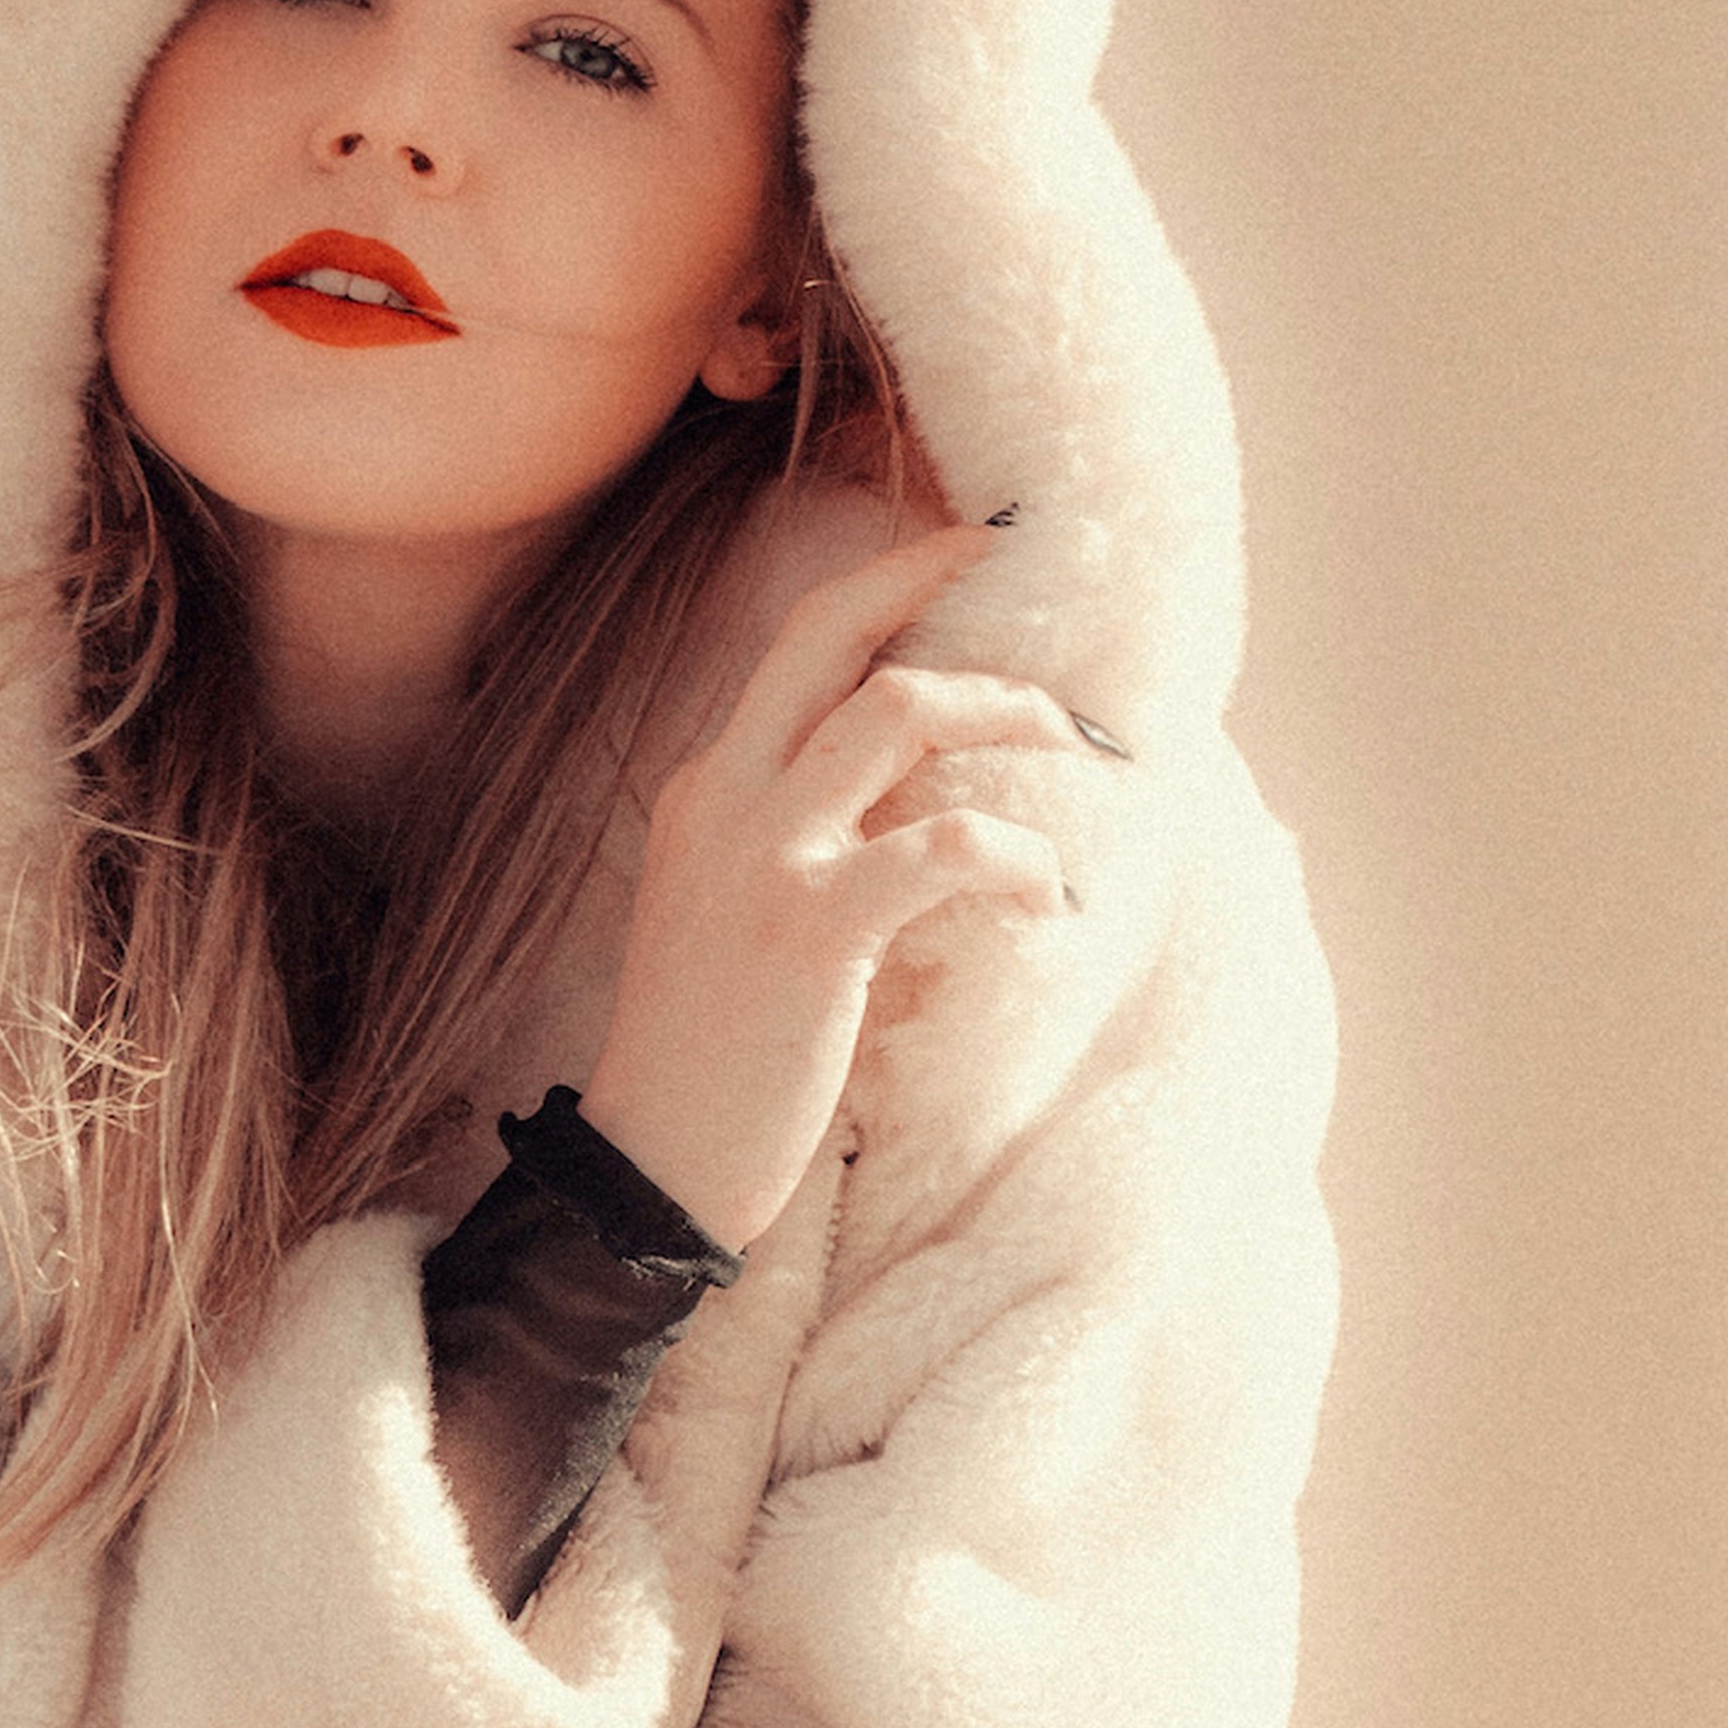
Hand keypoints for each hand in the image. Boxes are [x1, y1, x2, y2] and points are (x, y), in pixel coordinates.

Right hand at [575, 522, 1088, 1254]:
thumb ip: (815, 857)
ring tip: (1081, 744)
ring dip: (1008, 708)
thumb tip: (934, 826)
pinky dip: (1017, 857)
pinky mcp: (812, 926)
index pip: (797, 653)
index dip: (883, 589)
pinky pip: (943, 846)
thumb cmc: (710, 1065)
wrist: (645, 1169)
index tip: (960, 558)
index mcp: (708, 791)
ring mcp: (764, 856)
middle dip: (931, 573)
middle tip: (1018, 560)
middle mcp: (727, 798)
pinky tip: (1050, 898)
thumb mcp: (744, 926)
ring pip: (899, 711)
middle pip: (831, 632)